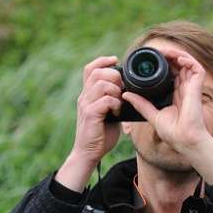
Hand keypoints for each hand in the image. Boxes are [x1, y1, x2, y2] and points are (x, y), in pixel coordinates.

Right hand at [54, 56, 122, 190]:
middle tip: (122, 89)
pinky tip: (118, 112)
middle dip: (114, 76)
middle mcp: (84, 97)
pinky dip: (115, 104)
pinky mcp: (90, 114)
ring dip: (116, 91)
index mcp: (88, 94)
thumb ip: (113, 100)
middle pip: (97, 72)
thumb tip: (128, 91)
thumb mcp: (108, 113)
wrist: (88, 152)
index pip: (90, 68)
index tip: (116, 60)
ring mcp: (86, 105)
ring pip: (102, 84)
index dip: (102, 60)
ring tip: (120, 102)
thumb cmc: (100, 134)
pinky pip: (105, 100)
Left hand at [121, 48, 212, 181]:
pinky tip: (177, 58)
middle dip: (169, 56)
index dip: (164, 65)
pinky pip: (197, 68)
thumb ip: (141, 104)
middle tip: (157, 51)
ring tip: (165, 51)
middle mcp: (185, 89)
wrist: (185, 140)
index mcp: (176, 95)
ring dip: (177, 54)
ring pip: (188, 63)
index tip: (151, 61)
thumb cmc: (173, 133)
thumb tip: (126, 95)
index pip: (172, 74)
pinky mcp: (197, 88)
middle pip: (179, 66)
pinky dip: (188, 60)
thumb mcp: (153, 115)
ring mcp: (192, 88)